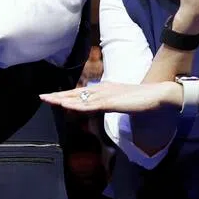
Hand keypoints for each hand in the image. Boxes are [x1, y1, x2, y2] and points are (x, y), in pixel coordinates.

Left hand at [40, 80, 180, 113]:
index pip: (79, 94)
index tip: (50, 97)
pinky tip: (67, 105)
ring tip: (48, 99)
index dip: (64, 96)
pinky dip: (77, 105)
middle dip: (57, 96)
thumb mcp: (119, 102)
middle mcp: (101, 90)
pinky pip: (90, 104)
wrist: (157, 95)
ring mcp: (105, 95)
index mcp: (102, 90)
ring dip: (63, 99)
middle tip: (41, 97)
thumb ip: (107, 105)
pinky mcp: (111, 102)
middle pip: (75, 94)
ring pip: (79, 98)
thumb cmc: (141, 99)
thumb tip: (97, 108)